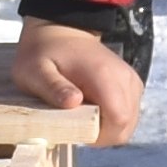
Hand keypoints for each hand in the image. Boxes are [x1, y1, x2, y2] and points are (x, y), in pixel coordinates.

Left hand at [12, 19, 145, 141]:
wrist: (61, 31)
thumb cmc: (43, 52)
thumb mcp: (35, 71)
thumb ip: (53, 87)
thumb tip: (74, 102)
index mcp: (103, 76)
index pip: (120, 119)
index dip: (101, 136)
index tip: (78, 131)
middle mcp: (124, 78)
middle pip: (127, 125)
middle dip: (103, 135)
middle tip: (76, 126)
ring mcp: (131, 80)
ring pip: (130, 121)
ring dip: (108, 127)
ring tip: (82, 116)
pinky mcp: (131, 84)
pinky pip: (130, 113)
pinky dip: (113, 119)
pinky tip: (93, 110)